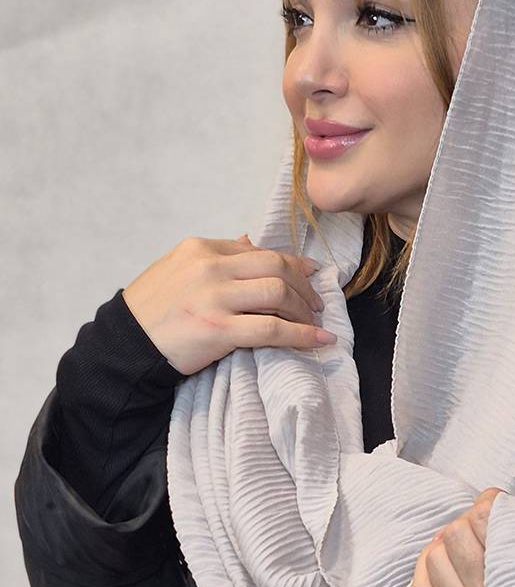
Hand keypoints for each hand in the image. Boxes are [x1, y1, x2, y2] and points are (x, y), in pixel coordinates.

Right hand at [122, 233, 332, 375]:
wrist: (123, 345)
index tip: (311, 273)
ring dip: (304, 309)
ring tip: (314, 322)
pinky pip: (272, 329)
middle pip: (276, 268)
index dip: (293, 264)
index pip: (260, 251)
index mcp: (202, 248)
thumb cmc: (152, 309)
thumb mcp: (178, 267)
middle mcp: (210, 268)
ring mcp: (215, 298)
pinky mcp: (219, 330)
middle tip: (317, 303)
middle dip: (305, 285)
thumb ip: (216, 254)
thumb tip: (249, 240)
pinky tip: (318, 340)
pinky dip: (302, 334)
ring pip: (279, 294)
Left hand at [410, 447, 514, 586]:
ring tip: (473, 548)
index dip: (494, 503)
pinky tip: (449, 564)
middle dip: (472, 522)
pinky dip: (428, 569)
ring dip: (450, 545)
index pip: (485, 515)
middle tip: (490, 530)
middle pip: (457, 532)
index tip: (506, 508)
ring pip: (435, 557)